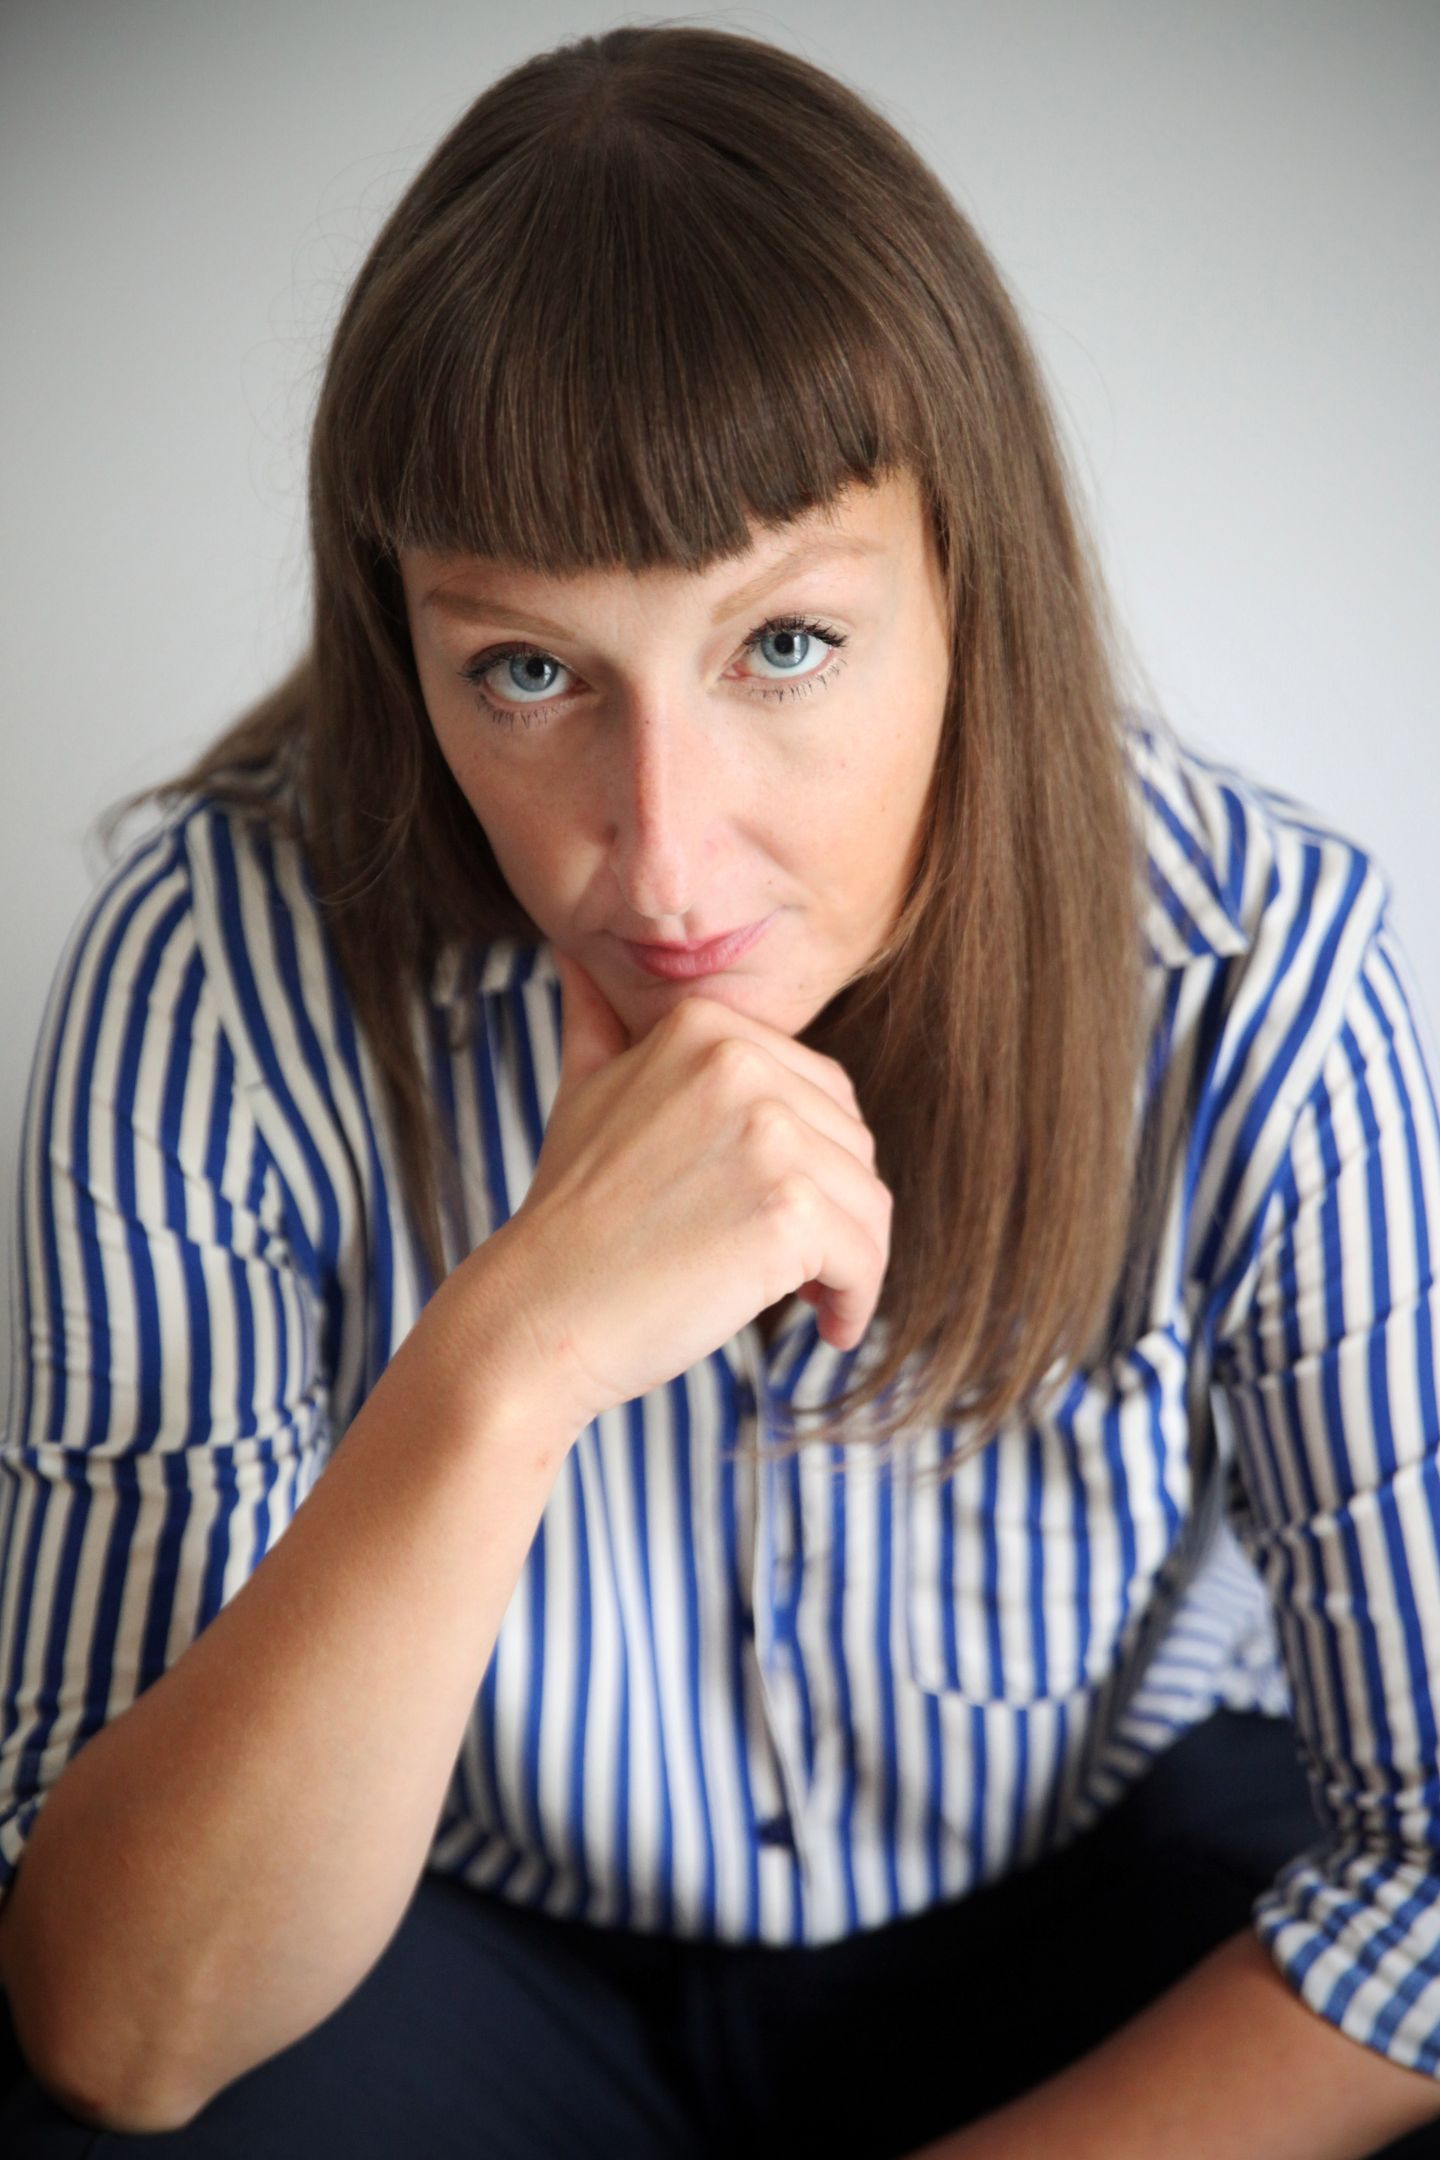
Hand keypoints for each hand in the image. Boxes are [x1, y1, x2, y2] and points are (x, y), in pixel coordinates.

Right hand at [492, 949, 893, 1426]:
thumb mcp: (582, 1092)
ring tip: (816, 1299)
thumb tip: (576, 953)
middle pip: (853, 1144)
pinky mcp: (789, 1210)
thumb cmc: (567, 1215)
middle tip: (804, 1268)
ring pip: (867, 1202)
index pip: (821, 1090)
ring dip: (854, 1261)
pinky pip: (865, 1257)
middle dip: (839, 1209)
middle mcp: (740, 1063)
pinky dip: (858, 1301)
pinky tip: (829, 1326)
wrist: (537, 1312)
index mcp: (704, 1025)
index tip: (782, 1213)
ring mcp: (768, 1134)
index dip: (816, 1161)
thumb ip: (600, 1022)